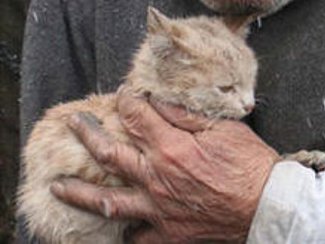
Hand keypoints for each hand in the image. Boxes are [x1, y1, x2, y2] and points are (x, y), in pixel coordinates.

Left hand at [51, 89, 278, 242]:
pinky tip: (110, 229)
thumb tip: (158, 98)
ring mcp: (157, 209)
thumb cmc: (250, 163)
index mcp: (170, 147)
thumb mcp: (223, 127)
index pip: (135, 116)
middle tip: (73, 123)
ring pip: (107, 201)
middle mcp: (156, 178)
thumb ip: (186, 113)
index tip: (121, 94)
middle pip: (109, 154)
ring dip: (79, 193)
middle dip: (87, 134)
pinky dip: (121, 234)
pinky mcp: (167, 232)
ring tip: (57, 186)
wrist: (266, 206)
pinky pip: (136, 237)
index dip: (125, 100)